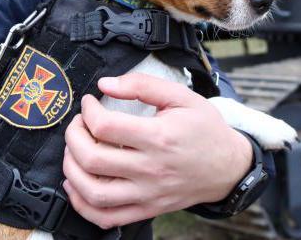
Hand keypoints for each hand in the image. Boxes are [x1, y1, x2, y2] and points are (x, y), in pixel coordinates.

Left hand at [62, 73, 252, 228]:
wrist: (228, 166)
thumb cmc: (206, 130)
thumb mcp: (183, 97)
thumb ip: (143, 85)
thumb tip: (106, 84)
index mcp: (160, 137)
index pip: (105, 126)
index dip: (88, 111)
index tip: (90, 103)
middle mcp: (151, 169)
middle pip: (92, 159)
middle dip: (73, 137)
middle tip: (78, 125)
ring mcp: (148, 193)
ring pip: (93, 192)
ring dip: (72, 170)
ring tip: (75, 152)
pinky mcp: (147, 209)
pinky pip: (105, 217)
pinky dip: (82, 204)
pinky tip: (79, 184)